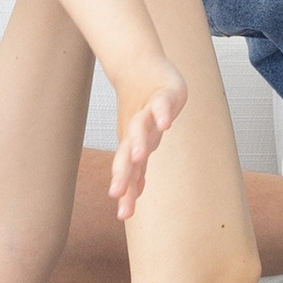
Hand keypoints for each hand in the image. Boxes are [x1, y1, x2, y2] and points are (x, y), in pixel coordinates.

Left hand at [107, 56, 189, 219]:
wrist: (139, 67)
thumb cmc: (141, 109)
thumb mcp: (140, 140)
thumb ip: (138, 166)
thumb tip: (134, 194)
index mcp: (133, 145)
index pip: (130, 173)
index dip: (127, 192)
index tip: (122, 215)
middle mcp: (137, 131)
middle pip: (128, 154)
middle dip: (124, 174)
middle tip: (117, 192)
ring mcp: (148, 112)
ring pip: (141, 128)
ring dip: (139, 142)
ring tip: (139, 155)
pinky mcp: (163, 94)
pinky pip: (161, 104)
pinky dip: (162, 113)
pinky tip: (165, 123)